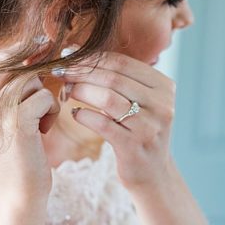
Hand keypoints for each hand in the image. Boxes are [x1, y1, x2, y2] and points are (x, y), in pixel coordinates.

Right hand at [0, 52, 57, 204]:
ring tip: (35, 123)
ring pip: (31, 80)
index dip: (21, 61)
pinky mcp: (16, 119)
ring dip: (42, 99)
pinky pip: (45, 96)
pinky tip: (42, 132)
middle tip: (36, 104)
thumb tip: (35, 44)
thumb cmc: (10, 153)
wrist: (15, 195)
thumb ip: (2, 83)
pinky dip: (51, 112)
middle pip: (14, 65)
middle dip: (33, 80)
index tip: (33, 70)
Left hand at [60, 51, 176, 190]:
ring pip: (107, 99)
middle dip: (82, 73)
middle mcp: (162, 104)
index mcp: (164, 87)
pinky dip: (84, 115)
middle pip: (113, 78)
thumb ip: (120, 78)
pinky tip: (74, 113)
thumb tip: (78, 51)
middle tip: (61, 72)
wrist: (152, 173)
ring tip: (66, 90)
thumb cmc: (137, 130)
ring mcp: (150, 126)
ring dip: (81, 91)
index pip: (123, 63)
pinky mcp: (134, 146)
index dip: (92, 57)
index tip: (68, 55)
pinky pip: (102, 124)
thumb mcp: (140, 101)